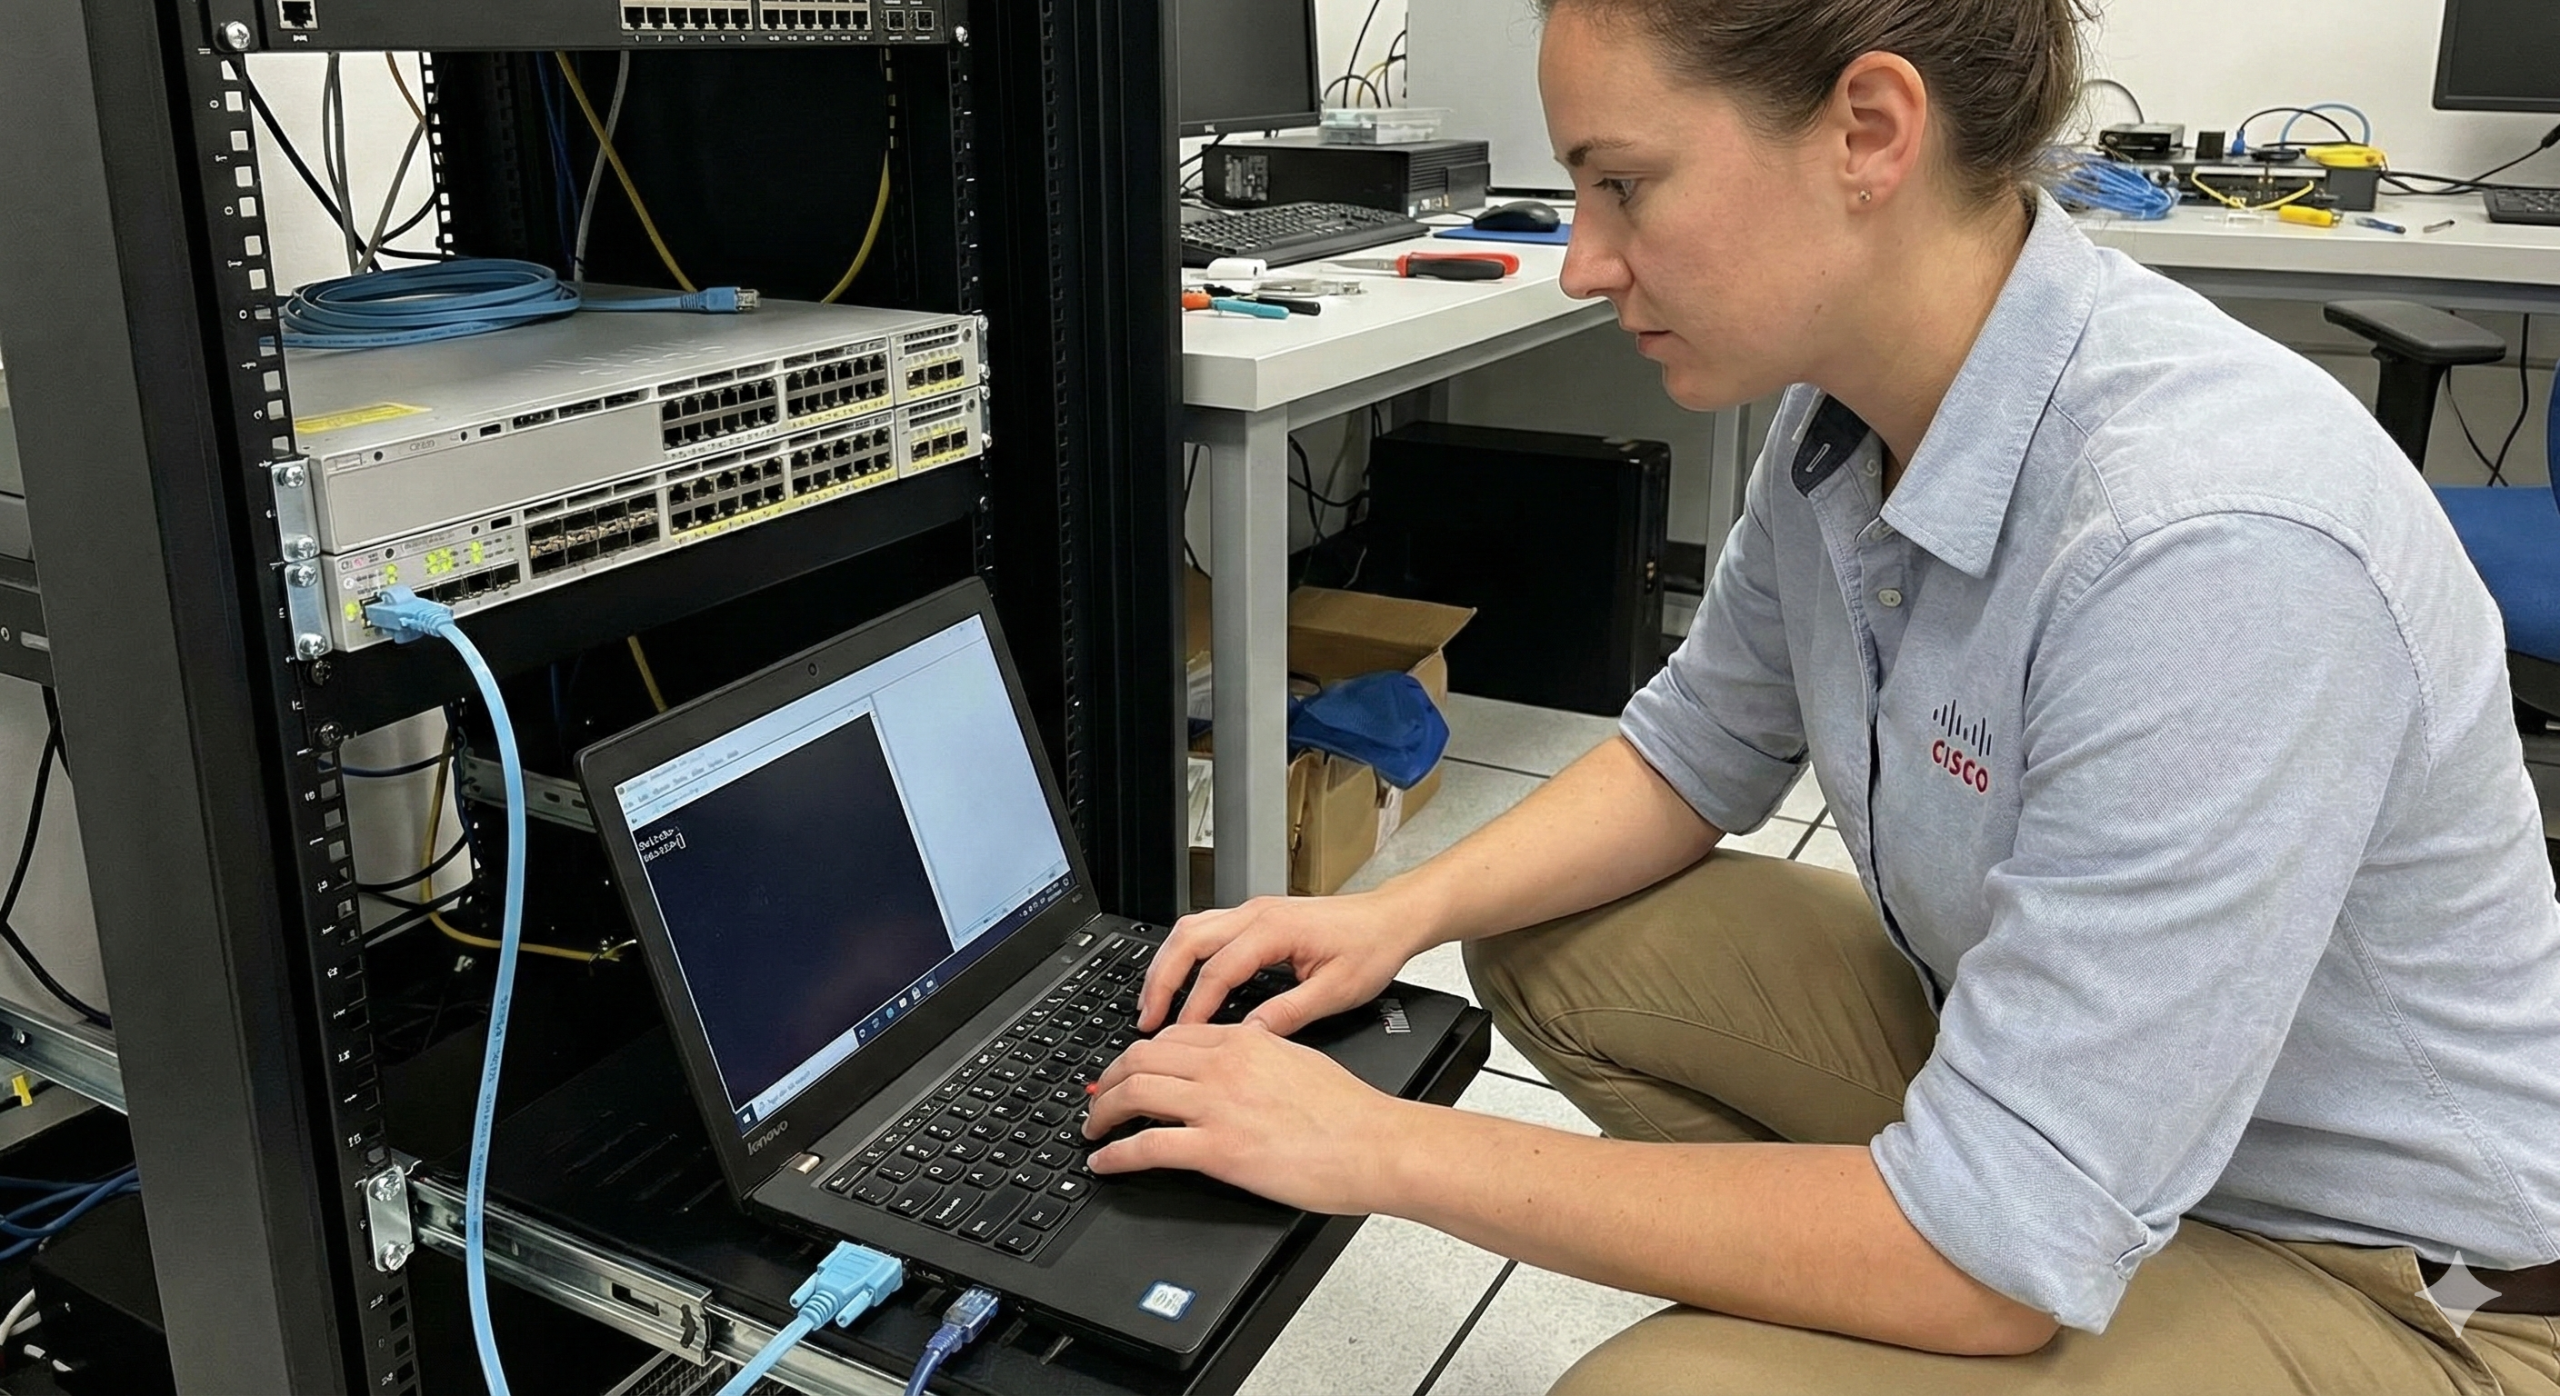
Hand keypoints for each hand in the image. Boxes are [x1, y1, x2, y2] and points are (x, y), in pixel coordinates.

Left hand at [1081, 1023, 1417, 1214]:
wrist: (1374, 1143)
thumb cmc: (1350, 1112)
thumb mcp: (1299, 1060)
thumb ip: (1260, 1055)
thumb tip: (1239, 1059)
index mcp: (1244, 1041)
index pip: (1173, 1037)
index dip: (1139, 1054)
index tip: (1128, 1070)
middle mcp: (1223, 1065)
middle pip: (1141, 1057)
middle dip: (1108, 1079)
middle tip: (1097, 1098)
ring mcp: (1217, 1106)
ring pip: (1135, 1093)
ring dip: (1102, 1112)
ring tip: (1092, 1129)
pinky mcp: (1217, 1149)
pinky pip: (1147, 1146)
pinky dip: (1115, 1155)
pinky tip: (1104, 1163)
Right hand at [1138, 891, 1428, 1035]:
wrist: (1391, 919)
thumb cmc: (1371, 949)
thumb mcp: (1336, 991)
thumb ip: (1289, 1013)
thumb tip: (1250, 1037)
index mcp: (1275, 929)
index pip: (1219, 969)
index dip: (1195, 1006)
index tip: (1179, 1036)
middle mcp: (1257, 913)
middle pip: (1188, 939)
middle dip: (1161, 980)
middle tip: (1147, 1019)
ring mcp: (1253, 911)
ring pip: (1190, 929)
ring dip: (1167, 965)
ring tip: (1152, 1003)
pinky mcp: (1256, 917)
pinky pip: (1205, 929)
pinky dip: (1184, 956)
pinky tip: (1179, 980)